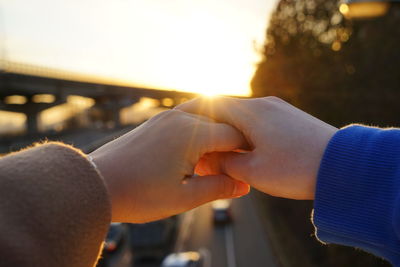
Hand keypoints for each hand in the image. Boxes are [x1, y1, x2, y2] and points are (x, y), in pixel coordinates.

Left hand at [90, 109, 249, 222]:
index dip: (246, 152)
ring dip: (214, 137)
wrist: (95, 185)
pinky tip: (194, 154)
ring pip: (203, 119)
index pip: (234, 136)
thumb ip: (218, 188)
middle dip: (232, 144)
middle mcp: (179, 118)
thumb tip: (244, 186)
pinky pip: (185, 120)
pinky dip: (197, 133)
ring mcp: (165, 118)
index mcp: (191, 133)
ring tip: (215, 161)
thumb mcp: (183, 197)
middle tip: (236, 167)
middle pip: (220, 124)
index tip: (251, 168)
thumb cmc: (138, 194)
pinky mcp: (154, 122)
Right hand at [177, 96, 337, 199]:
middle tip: (202, 150)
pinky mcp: (290, 118)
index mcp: (250, 113)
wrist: (342, 165)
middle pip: (226, 111)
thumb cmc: (295, 169)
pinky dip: (247, 134)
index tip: (180, 127)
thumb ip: (224, 162)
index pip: (211, 105)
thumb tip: (208, 157)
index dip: (193, 116)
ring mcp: (279, 109)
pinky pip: (260, 121)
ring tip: (224, 155)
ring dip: (230, 134)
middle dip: (212, 130)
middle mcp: (263, 104)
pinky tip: (248, 151)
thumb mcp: (252, 171)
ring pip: (243, 117)